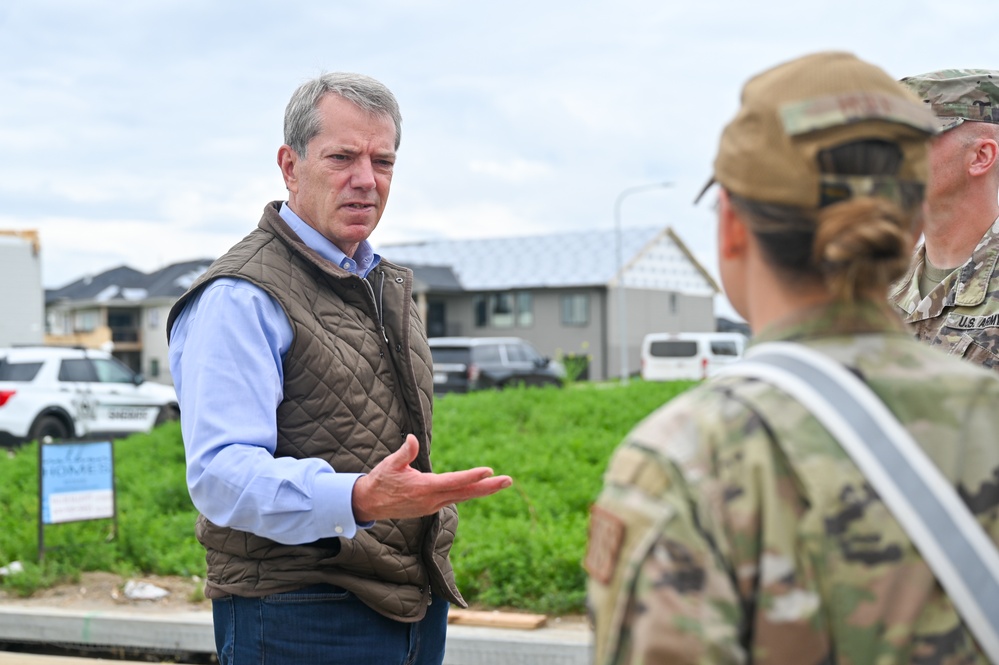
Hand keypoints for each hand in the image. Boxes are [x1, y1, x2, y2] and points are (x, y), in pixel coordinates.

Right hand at [351, 434, 511, 522]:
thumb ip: (404, 452)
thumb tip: (412, 438)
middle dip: (489, 487)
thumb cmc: (380, 480)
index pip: (454, 481)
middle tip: (509, 480)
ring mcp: (433, 506)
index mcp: (424, 488)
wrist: (369, 504)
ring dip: (483, 490)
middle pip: (466, 493)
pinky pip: (455, 498)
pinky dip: (469, 493)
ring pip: (463, 497)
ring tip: (501, 483)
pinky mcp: (431, 507)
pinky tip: (480, 488)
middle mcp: (433, 500)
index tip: (489, 470)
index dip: (472, 476)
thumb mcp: (390, 464)